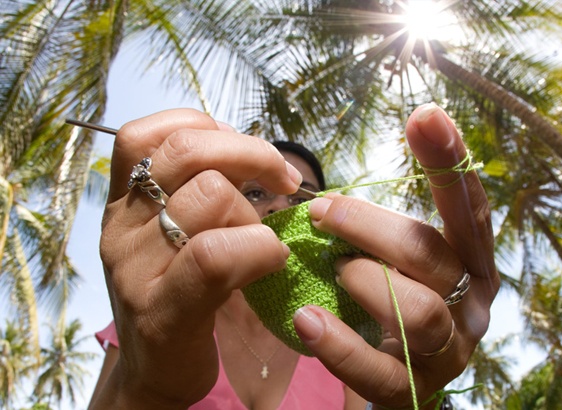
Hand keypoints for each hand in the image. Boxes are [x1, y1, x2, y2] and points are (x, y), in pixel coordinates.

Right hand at [98, 109, 299, 407]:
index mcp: (123, 203)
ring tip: (263, 238)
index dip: (200, 125)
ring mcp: (136, 269)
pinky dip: (261, 248)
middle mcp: (121, 228)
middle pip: (187, 152)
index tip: (240, 148)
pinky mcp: (163, 311)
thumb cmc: (183, 292)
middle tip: (283, 180)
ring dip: (256, 212)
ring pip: (211, 197)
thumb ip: (201, 189)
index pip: (142, 134)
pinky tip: (272, 259)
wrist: (156, 371)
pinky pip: (215, 256)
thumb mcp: (179, 231)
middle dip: (252, 153)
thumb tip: (254, 155)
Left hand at [293, 103, 498, 407]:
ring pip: (419, 311)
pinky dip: (341, 344)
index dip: (449, 163)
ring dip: (366, 282)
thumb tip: (322, 194)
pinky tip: (306, 320)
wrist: (382, 384)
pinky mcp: (411, 392)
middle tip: (321, 211)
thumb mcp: (387, 261)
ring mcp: (444, 353)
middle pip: (432, 255)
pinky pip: (380, 370)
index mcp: (468, 265)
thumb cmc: (381, 306)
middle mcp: (468, 305)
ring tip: (332, 270)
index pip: (467, 210)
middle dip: (370, 226)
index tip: (425, 116)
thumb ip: (374, 231)